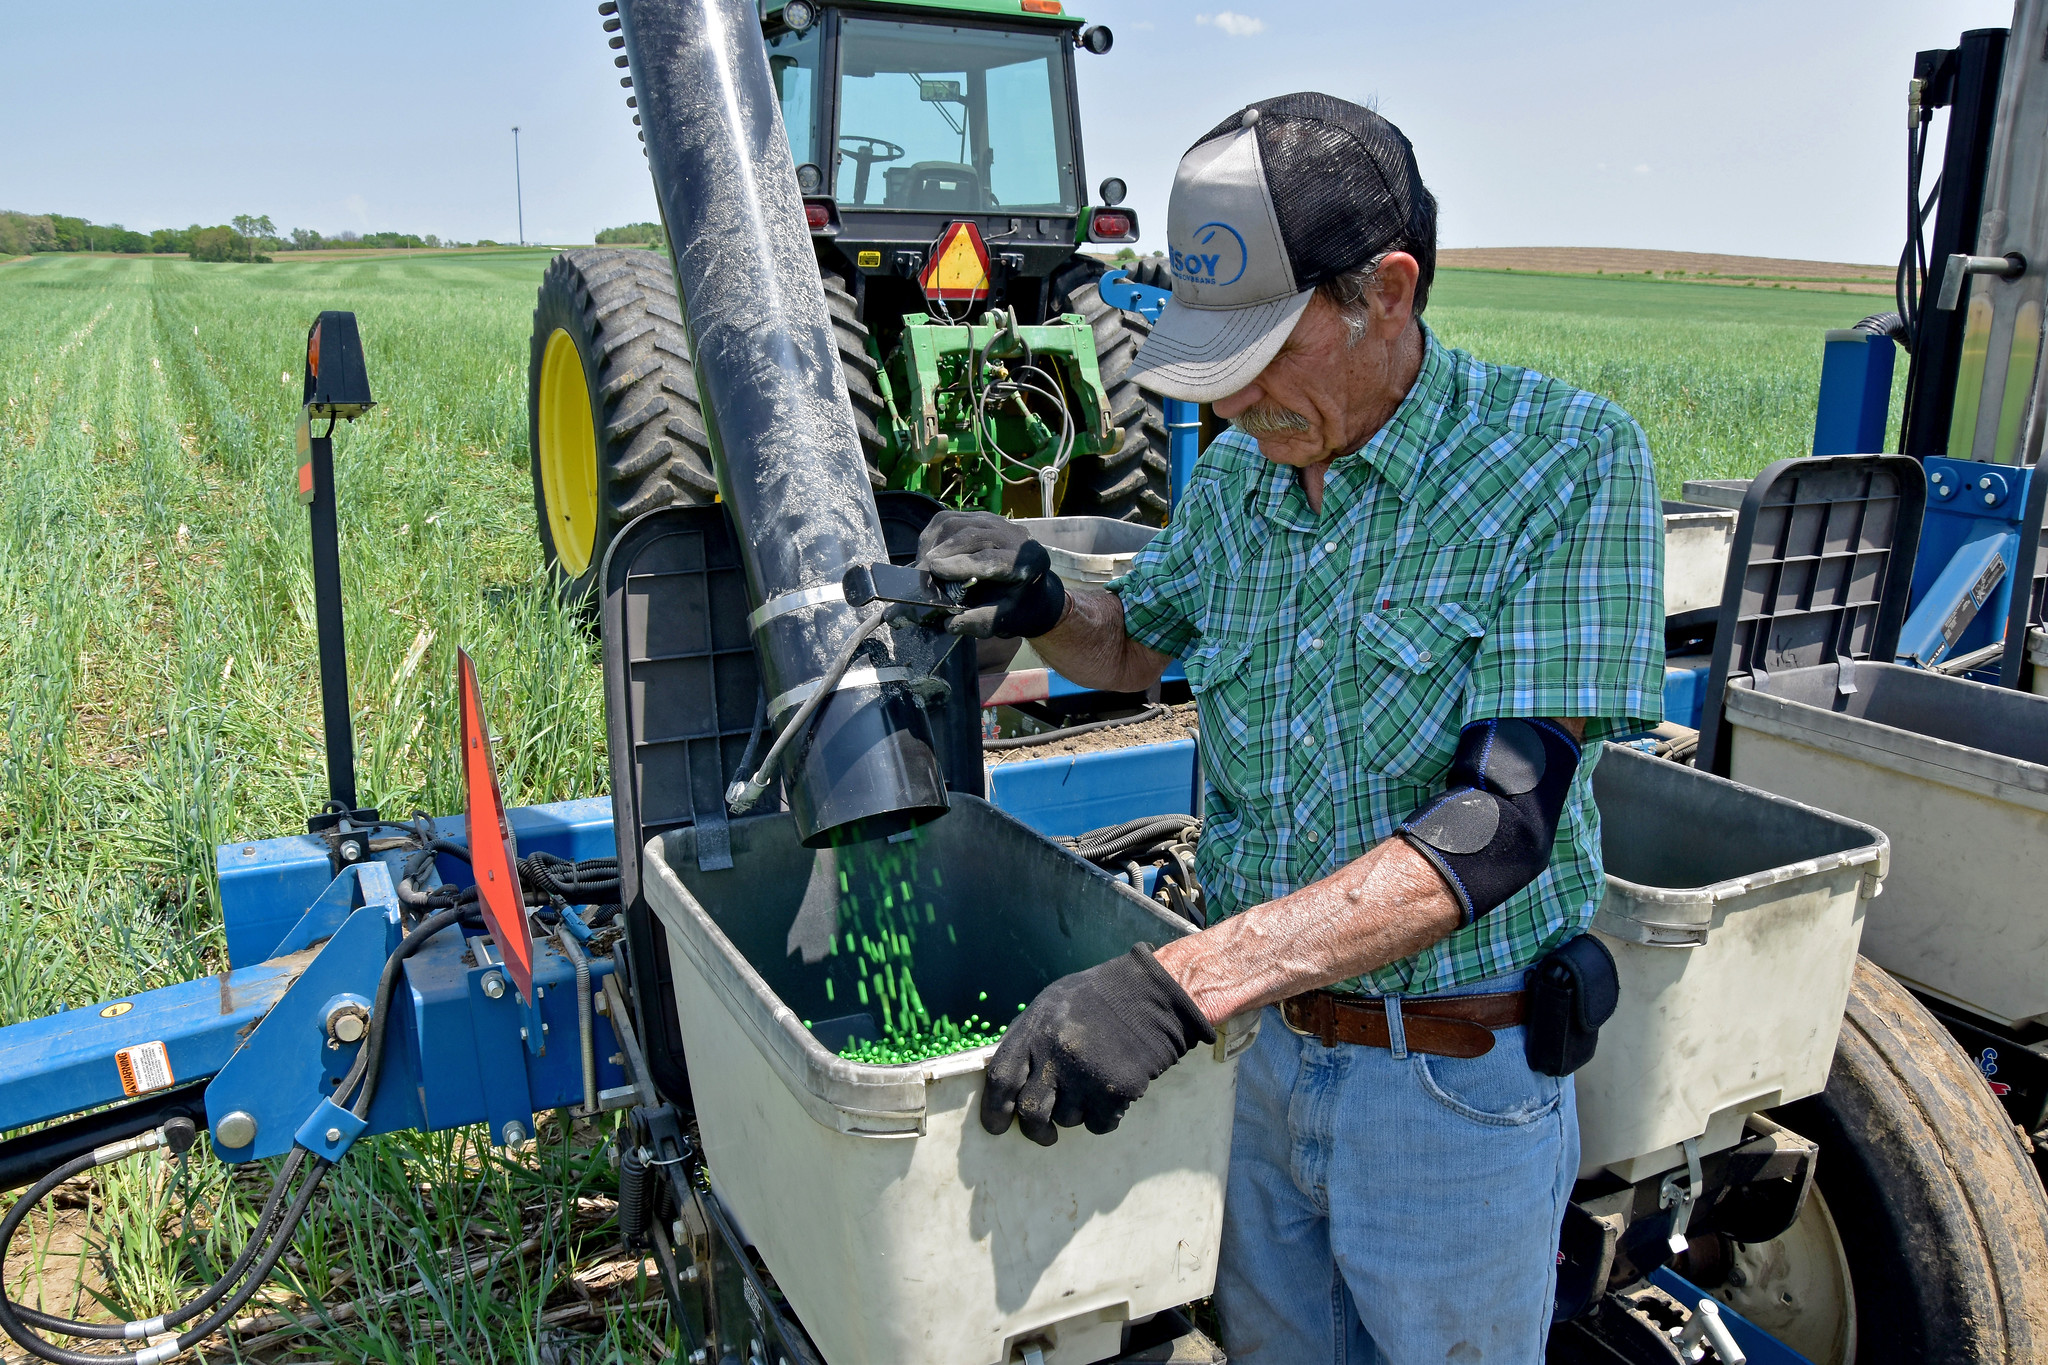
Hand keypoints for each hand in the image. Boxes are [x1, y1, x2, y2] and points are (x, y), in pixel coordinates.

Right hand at [916, 510, 1066, 638]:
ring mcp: (997, 522)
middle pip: (970, 534)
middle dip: (941, 554)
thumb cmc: (1017, 608)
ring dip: (933, 545)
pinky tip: (927, 555)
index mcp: (1027, 562)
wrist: (1030, 591)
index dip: (959, 564)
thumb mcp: (1004, 622)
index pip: (989, 558)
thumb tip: (949, 622)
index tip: (934, 571)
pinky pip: (949, 519)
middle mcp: (1015, 536)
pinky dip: (933, 537)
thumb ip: (978, 622)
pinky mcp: (980, 518)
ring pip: (956, 523)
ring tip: (922, 569)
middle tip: (921, 577)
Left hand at [981, 945, 1214, 1144]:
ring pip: (1067, 1120)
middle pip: (1031, 1112)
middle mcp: (1057, 1055)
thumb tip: (1006, 1079)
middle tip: (1043, 1133)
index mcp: (1035, 1031)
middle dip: (1034, 1130)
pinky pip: (1099, 1125)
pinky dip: (1103, 1118)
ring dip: (1075, 1113)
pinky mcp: (1116, 1091)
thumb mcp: (1050, 1006)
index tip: (995, 1126)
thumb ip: (1026, 1040)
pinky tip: (1110, 1094)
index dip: (994, 1109)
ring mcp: (1087, 1075)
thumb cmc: (1097, 998)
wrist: (1151, 995)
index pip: (1001, 1079)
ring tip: (1090, 1086)